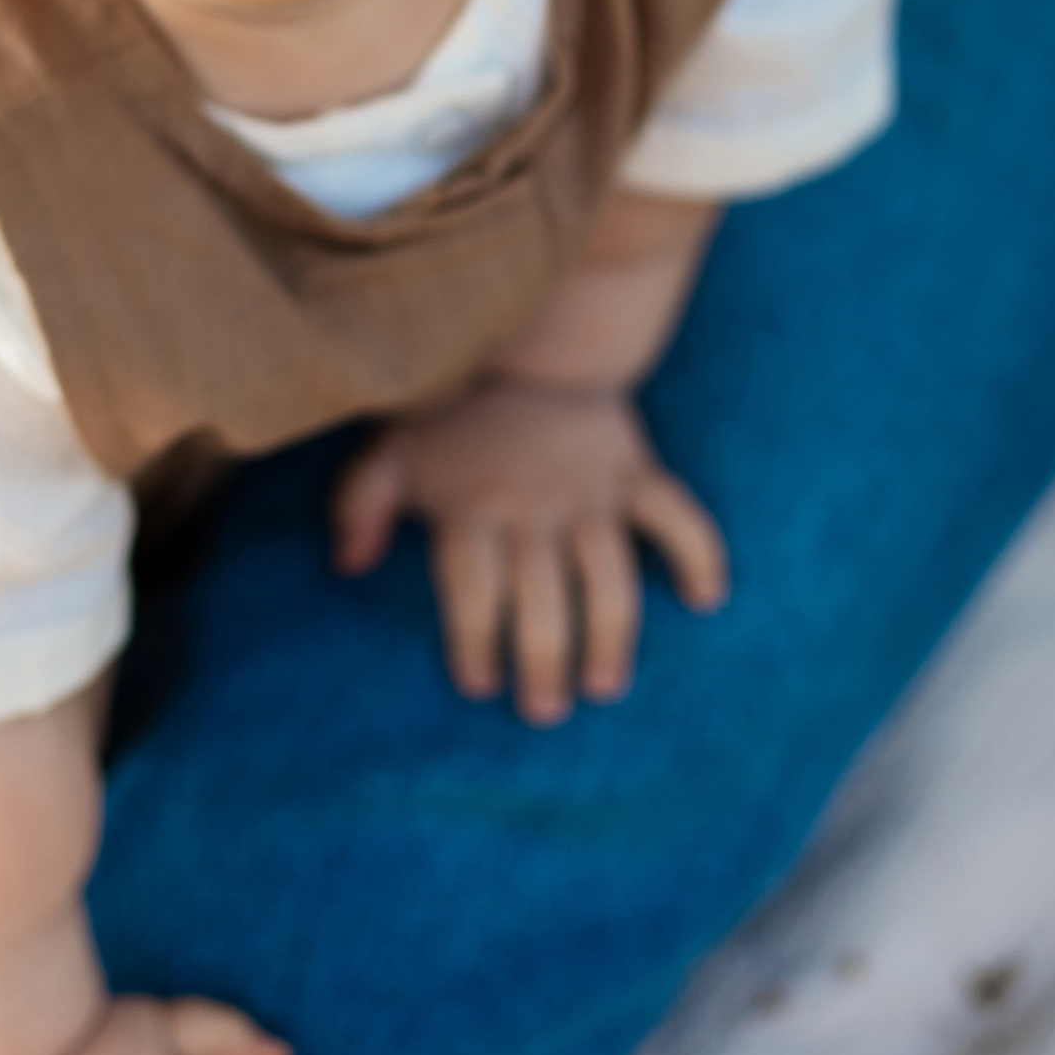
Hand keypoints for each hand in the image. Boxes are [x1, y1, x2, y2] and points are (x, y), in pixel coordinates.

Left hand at [331, 380, 728, 725]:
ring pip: (609, 573)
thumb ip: (359, 504)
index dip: (474, 639)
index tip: (477, 683)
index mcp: (473, 505)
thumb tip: (348, 564)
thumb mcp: (393, 451)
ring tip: (605, 684)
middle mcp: (533, 505)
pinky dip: (698, 553)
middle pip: (541, 596)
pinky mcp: (636, 473)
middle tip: (544, 709)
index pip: (473, 588)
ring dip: (610, 634)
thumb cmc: (456, 418)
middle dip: (543, 658)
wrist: (533, 345)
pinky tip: (706, 598)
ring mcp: (591, 491)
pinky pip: (675, 515)